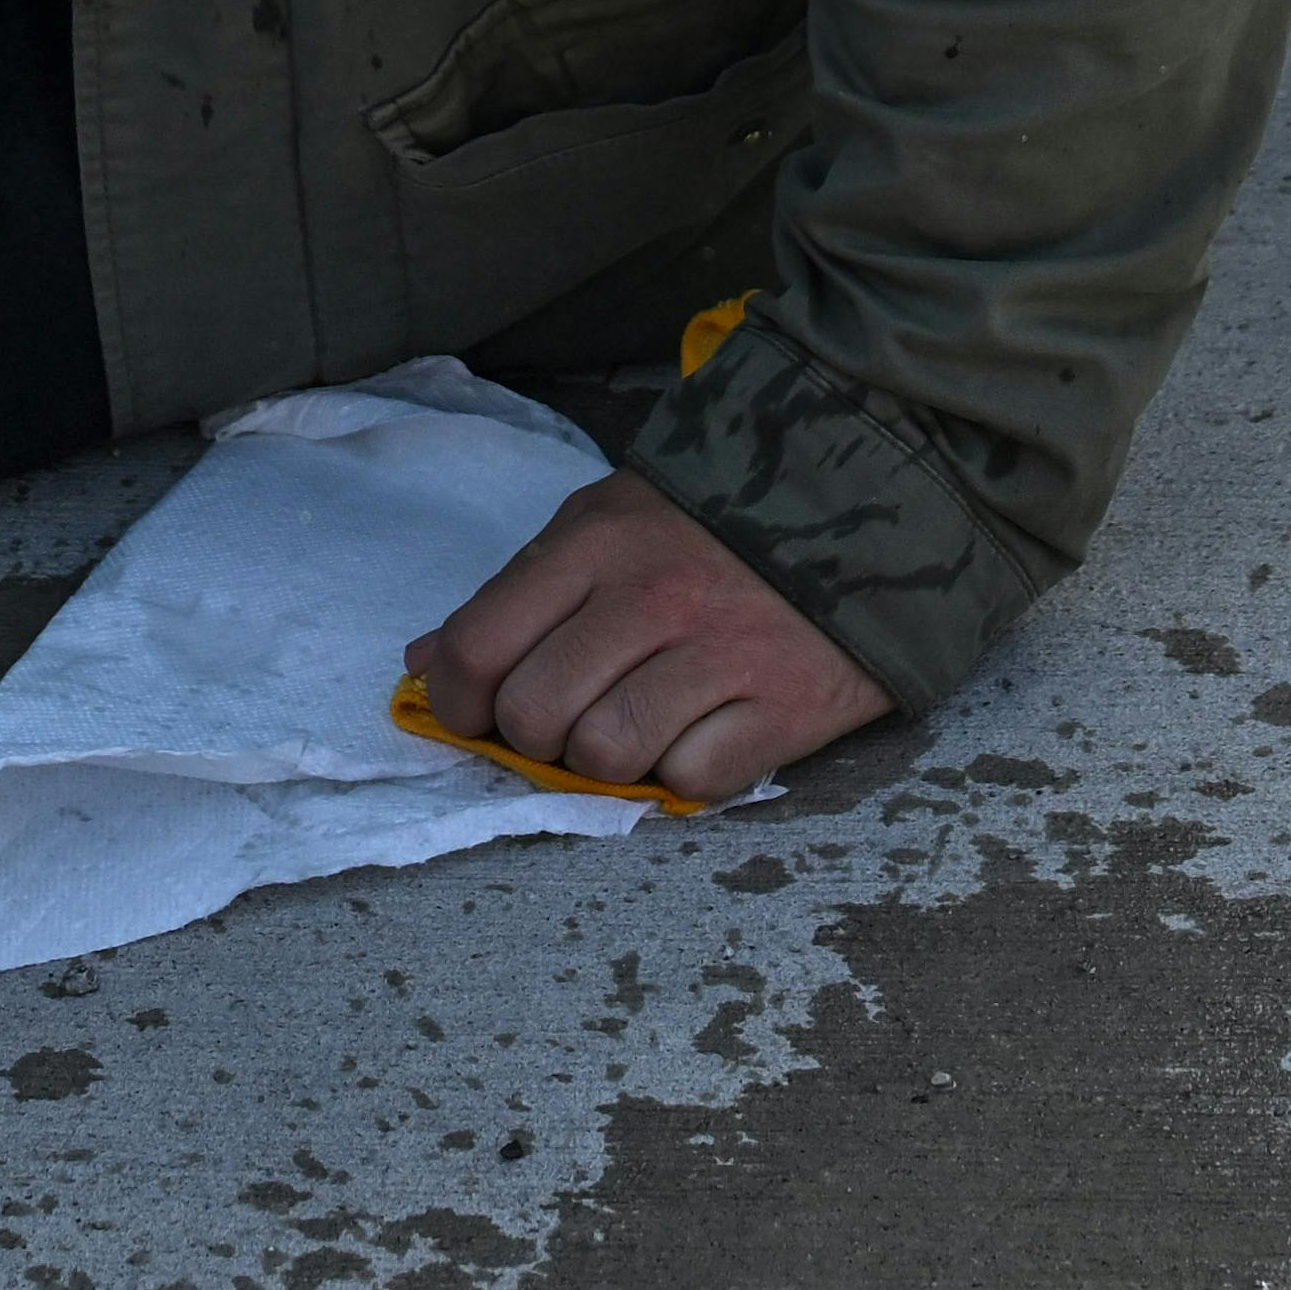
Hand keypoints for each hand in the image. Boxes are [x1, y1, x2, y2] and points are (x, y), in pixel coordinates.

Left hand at [412, 475, 882, 803]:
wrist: (866, 508)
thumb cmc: (714, 524)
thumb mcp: (605, 524)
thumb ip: (518, 593)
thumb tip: (424, 669)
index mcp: (594, 544)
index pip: (476, 648)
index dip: (458, 704)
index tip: (479, 714)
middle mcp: (651, 598)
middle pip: (534, 715)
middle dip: (534, 737)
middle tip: (569, 718)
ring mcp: (720, 656)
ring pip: (604, 756)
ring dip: (607, 760)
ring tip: (636, 724)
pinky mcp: (782, 709)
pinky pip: (689, 781)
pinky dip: (684, 774)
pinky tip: (700, 733)